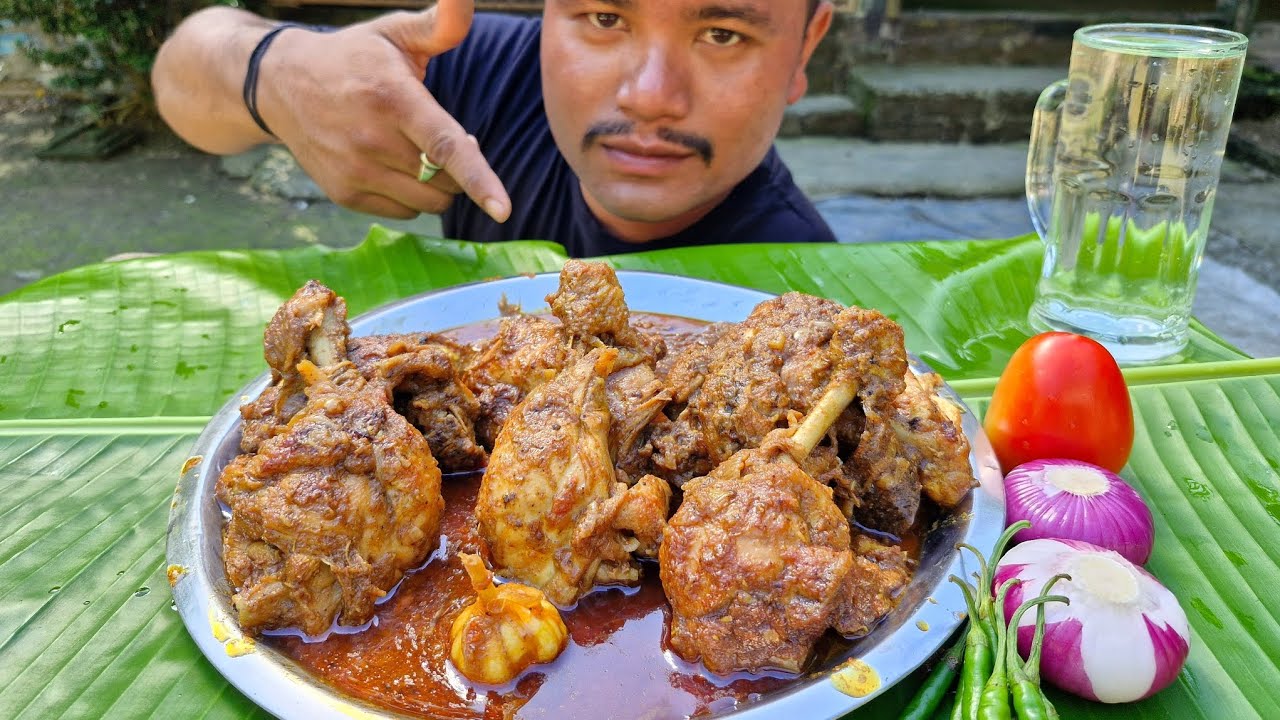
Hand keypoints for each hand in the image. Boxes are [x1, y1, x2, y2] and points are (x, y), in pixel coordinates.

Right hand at [256, 0, 509, 220]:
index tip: (504, 210)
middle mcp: (372, 139)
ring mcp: (355, 171)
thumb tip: (464, 0)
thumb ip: (440, 24)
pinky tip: (396, 167)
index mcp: (393, 97)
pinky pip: (405, 212)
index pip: (445, 146)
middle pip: (446, 180)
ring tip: (420, 153)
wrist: (280, 85)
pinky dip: (413, 197)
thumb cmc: (353, 57)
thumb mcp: (394, 33)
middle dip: (461, 169)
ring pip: (429, 202)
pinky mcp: (345, 193)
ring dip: (440, 185)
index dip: (479, 179)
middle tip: (444, 138)